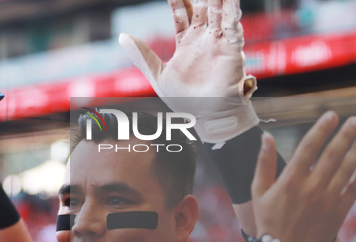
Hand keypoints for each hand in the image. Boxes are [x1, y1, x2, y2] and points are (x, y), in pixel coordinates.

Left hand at [119, 0, 257, 142]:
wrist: (206, 117)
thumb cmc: (185, 101)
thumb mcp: (158, 75)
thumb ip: (142, 55)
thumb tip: (122, 35)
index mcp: (187, 44)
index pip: (182, 14)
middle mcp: (204, 40)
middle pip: (202, 8)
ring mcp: (218, 43)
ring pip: (218, 12)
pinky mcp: (232, 50)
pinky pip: (233, 26)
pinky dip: (232, 10)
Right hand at [252, 112, 355, 241]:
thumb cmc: (268, 220)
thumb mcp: (258, 191)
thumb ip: (263, 163)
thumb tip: (266, 137)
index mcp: (290, 181)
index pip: (309, 148)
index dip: (321, 129)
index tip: (331, 116)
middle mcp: (310, 188)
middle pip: (332, 155)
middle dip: (345, 135)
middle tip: (354, 121)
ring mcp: (327, 200)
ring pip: (346, 169)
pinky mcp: (338, 213)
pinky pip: (353, 189)